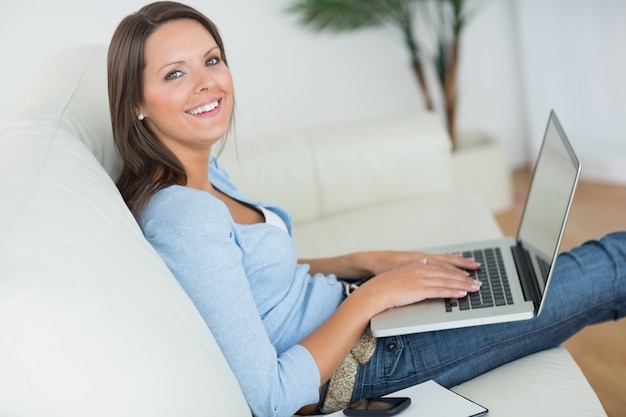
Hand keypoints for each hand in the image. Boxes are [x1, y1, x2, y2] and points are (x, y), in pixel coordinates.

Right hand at [355, 258, 481, 313]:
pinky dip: (453, 292)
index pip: (441, 266)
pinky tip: (462, 294)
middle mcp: (421, 269)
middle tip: (477, 281)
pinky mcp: (419, 290)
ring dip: (463, 284)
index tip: (467, 273)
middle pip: (447, 272)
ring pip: (447, 281)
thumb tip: (423, 263)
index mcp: (417, 265)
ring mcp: (420, 279)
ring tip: (475, 288)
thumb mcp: (400, 272)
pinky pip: (440, 291)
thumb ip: (413, 269)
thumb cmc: (384, 285)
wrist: (374, 291)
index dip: (456, 269)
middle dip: (464, 277)